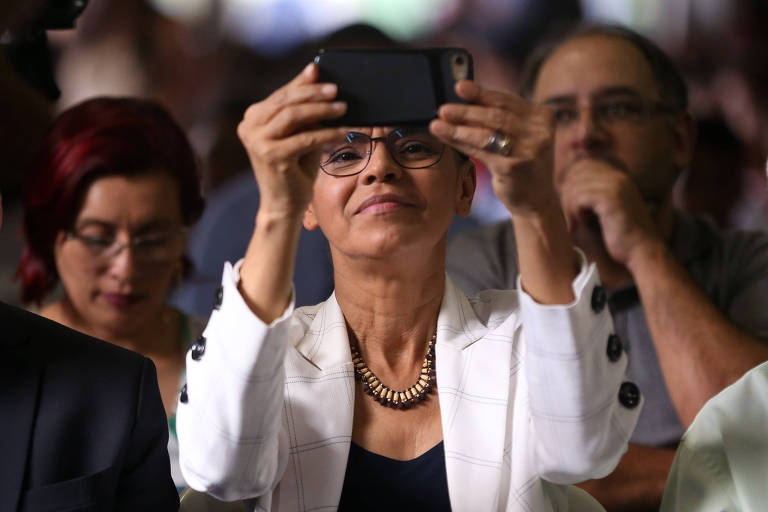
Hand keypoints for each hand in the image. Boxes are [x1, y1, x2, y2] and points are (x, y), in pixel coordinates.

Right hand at [237, 63, 348, 216]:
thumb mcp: (300, 132)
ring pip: (293, 116)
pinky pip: (305, 138)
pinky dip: (327, 133)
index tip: (321, 71)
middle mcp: (249, 127)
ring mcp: (257, 141)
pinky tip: (344, 132)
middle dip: (313, 93)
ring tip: (343, 108)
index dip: (302, 83)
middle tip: (336, 90)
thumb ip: (304, 107)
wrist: (284, 205)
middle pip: (286, 102)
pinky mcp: (270, 155)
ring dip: (321, 110)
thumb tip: (315, 73)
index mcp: (253, 118)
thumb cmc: (295, 167)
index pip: (281, 94)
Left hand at [429, 80, 558, 217]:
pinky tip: (447, 138)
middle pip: (496, 116)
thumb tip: (464, 98)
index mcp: (542, 116)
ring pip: (487, 134)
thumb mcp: (519, 135)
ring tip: (438, 123)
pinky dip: (461, 143)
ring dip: (459, 128)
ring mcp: (529, 150)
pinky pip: (481, 152)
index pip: (507, 100)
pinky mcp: (514, 167)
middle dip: (466, 111)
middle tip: (443, 108)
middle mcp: (539, 131)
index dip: (481, 93)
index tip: (460, 87)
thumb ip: (501, 117)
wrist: (536, 198)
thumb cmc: (522, 161)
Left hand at [558, 158, 661, 264]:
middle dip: (568, 195)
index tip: (572, 205)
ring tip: (578, 223)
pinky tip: (584, 224)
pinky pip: (578, 198)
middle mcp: (618, 177)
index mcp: (618, 177)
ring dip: (570, 207)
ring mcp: (615, 186)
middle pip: (576, 173)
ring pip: (575, 187)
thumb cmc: (621, 236)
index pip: (583, 163)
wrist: (642, 251)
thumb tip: (563, 186)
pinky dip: (575, 213)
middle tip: (573, 216)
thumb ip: (590, 195)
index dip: (571, 183)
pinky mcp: (611, 199)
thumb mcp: (605, 210)